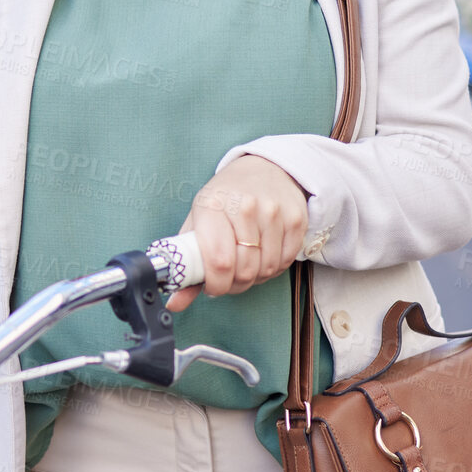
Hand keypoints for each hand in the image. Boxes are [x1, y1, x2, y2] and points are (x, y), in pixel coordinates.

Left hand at [168, 155, 308, 312]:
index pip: (218, 262)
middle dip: (235, 284)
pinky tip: (264, 255)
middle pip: (245, 270)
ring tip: (247, 264)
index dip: (216, 284)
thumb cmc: (225, 199)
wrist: (263, 168)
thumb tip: (175, 303)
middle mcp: (245, 206)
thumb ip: (187, 265)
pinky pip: (286, 261)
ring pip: (267, 269)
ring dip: (256, 277)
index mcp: (213, 206)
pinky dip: (274, 267)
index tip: (213, 286)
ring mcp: (274, 211)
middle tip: (229, 278)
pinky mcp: (296, 218)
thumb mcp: (199, 222)